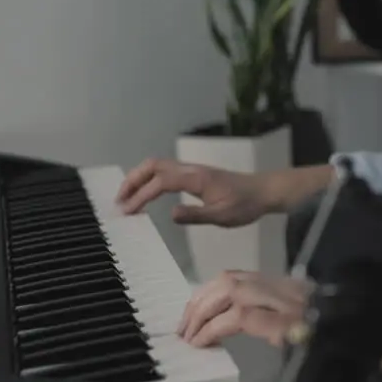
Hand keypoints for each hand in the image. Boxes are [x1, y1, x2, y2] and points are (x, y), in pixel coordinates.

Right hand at [115, 158, 269, 226]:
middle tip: (119, 202)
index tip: (128, 211)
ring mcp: (192, 170)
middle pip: (153, 166)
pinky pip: (165, 172)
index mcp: (195, 178)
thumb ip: (196, 215)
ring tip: (126, 199)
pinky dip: (149, 180)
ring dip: (139, 179)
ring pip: (157, 166)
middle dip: (132, 181)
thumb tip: (170, 214)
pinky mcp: (194, 175)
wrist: (263, 191)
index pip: (160, 183)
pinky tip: (146, 195)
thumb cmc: (245, 204)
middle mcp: (190, 169)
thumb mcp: (222, 215)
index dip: (141, 196)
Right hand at [179, 270, 312, 346]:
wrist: (335, 307)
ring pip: (227, 280)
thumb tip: (253, 338)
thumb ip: (275, 338)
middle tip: (184, 335)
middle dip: (200, 313)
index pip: (239, 315)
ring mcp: (269, 279)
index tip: (197, 344)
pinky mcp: (267, 275)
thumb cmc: (315, 329)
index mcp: (285, 311)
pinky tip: (203, 302)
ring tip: (187, 321)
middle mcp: (274, 290)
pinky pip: (233, 275)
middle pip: (227, 292)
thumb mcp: (300, 341)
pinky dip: (212, 288)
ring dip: (201, 299)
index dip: (213, 329)